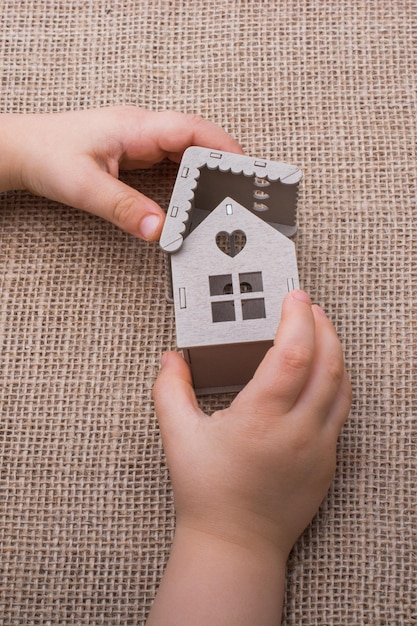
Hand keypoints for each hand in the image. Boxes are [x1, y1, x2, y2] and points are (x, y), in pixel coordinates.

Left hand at [1, 107, 242, 239]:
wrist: (24, 151)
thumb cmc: (48, 156)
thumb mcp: (85, 187)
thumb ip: (124, 209)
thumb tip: (159, 230)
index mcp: (136, 127)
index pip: (191, 129)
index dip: (222, 147)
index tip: (244, 169)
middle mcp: (143, 130)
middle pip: (197, 139)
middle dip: (223, 161)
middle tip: (243, 188)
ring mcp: (141, 140)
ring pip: (187, 149)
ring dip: (208, 169)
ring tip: (227, 194)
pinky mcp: (137, 152)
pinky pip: (174, 160)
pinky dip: (190, 176)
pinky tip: (196, 193)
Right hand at [154, 290, 351, 557]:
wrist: (235, 544)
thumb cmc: (208, 495)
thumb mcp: (179, 437)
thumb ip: (170, 390)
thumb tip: (170, 359)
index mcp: (261, 418)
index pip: (293, 353)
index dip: (298, 319)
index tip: (295, 297)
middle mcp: (297, 430)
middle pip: (328, 363)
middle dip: (323, 326)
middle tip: (309, 307)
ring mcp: (317, 447)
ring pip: (341, 386)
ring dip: (334, 351)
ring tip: (319, 332)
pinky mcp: (326, 461)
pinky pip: (341, 411)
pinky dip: (335, 382)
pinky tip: (321, 374)